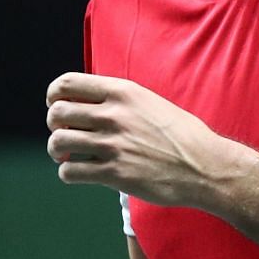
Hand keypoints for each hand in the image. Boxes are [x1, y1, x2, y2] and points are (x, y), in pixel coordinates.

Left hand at [46, 73, 234, 207]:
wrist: (205, 166)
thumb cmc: (181, 135)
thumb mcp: (150, 103)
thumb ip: (119, 100)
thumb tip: (89, 104)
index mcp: (122, 92)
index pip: (67, 84)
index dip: (54, 95)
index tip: (57, 105)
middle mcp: (114, 115)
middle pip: (58, 113)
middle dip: (54, 125)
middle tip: (64, 134)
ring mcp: (113, 145)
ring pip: (58, 142)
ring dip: (57, 150)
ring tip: (66, 155)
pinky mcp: (114, 174)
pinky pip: (70, 171)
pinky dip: (68, 172)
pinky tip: (79, 172)